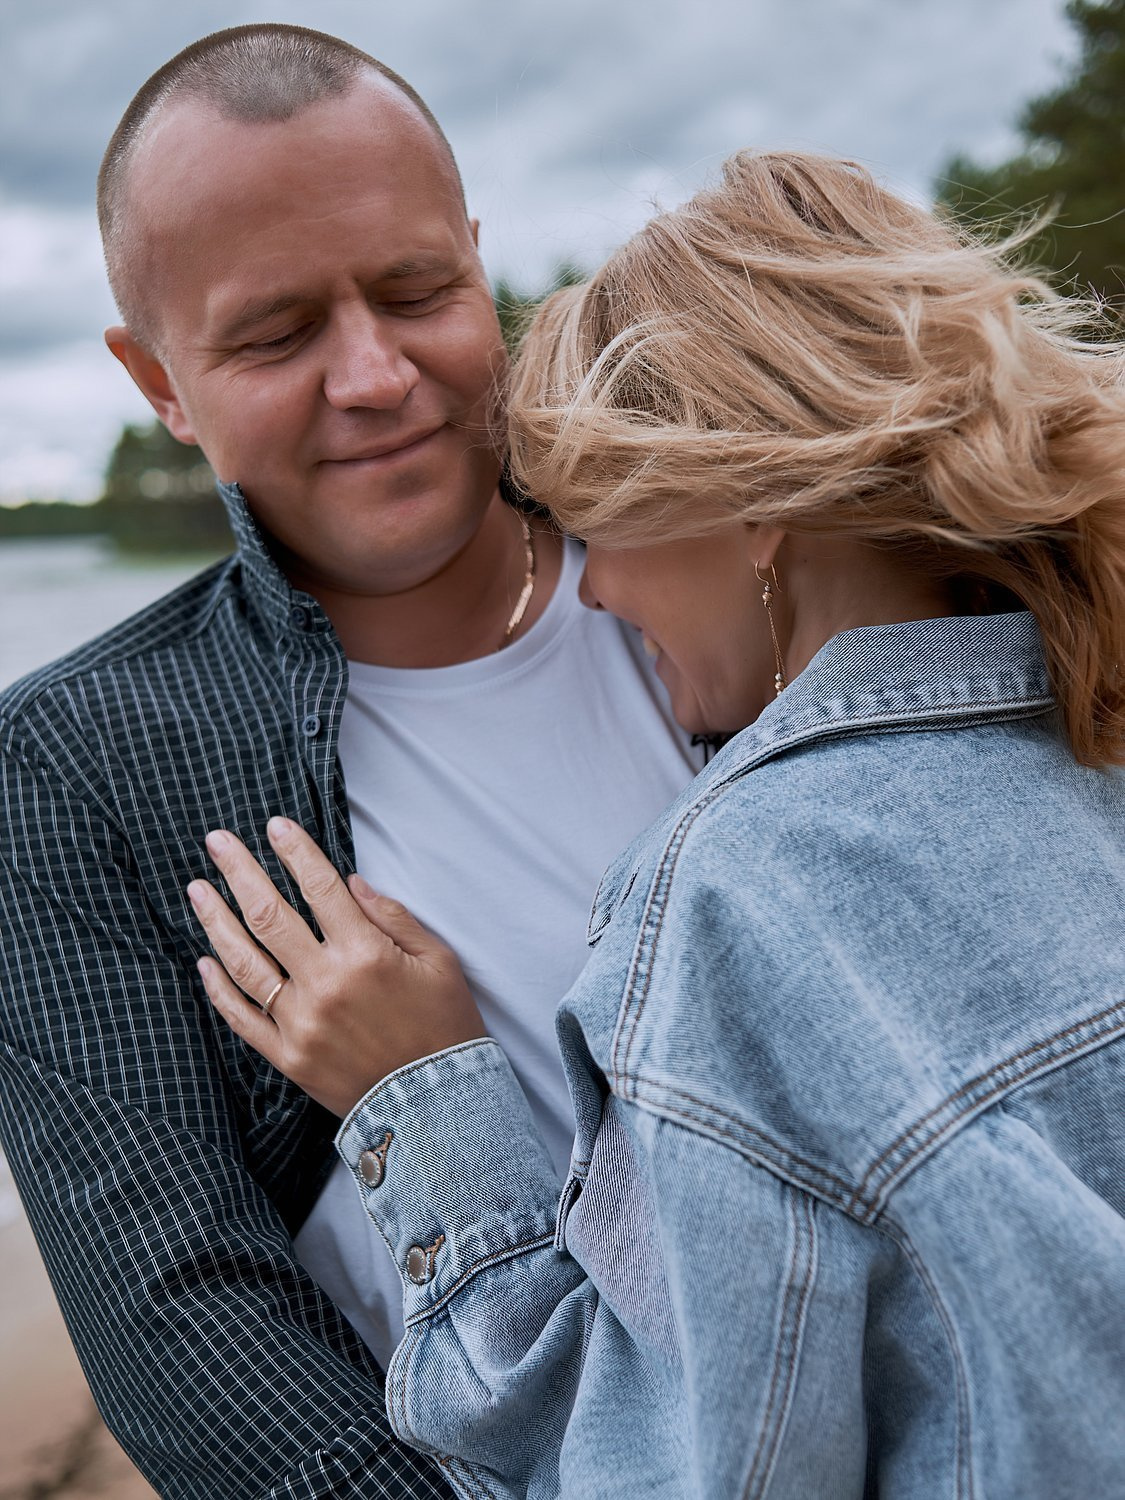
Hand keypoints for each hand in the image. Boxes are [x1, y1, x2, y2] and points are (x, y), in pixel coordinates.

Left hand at [187, 817, 484, 1115]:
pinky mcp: (288, 1057)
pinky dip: (219, 988)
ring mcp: (300, 1023)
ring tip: (197, 889)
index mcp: (365, 954)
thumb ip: (392, 917)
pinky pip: (242, 1018)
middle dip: (240, 871)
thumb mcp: (438, 961)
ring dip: (216, 921)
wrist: (437, 1106)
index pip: (319, 887)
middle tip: (216, 840)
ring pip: (244, 962)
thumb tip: (349, 883)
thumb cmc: (444, 1026)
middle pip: (269, 915)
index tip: (274, 826)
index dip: (295, 851)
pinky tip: (205, 960)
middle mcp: (325, 984)